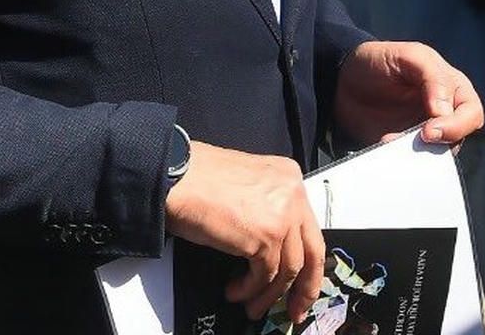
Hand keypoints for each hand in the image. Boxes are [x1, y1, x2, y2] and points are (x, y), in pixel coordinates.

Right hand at [165, 142, 325, 322]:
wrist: (173, 176)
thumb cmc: (195, 177)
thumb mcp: (243, 184)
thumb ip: (265, 207)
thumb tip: (270, 246)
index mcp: (288, 177)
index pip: (308, 228)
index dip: (306, 261)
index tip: (300, 281)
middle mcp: (292, 194)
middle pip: (311, 252)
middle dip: (304, 288)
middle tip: (294, 308)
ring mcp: (282, 216)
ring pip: (289, 270)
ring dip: (268, 294)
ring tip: (251, 304)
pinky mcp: (265, 237)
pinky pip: (265, 275)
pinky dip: (250, 289)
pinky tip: (236, 290)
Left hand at [332, 41, 483, 148]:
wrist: (340, 79)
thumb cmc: (378, 60)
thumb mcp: (408, 55)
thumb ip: (432, 76)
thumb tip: (444, 112)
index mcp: (452, 88)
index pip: (471, 114)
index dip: (456, 125)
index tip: (429, 130)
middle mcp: (444, 114)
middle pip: (458, 138)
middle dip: (438, 143)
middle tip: (415, 140)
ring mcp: (423, 133)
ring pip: (436, 154)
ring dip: (417, 153)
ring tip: (391, 141)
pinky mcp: (403, 148)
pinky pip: (411, 161)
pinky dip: (401, 160)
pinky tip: (384, 147)